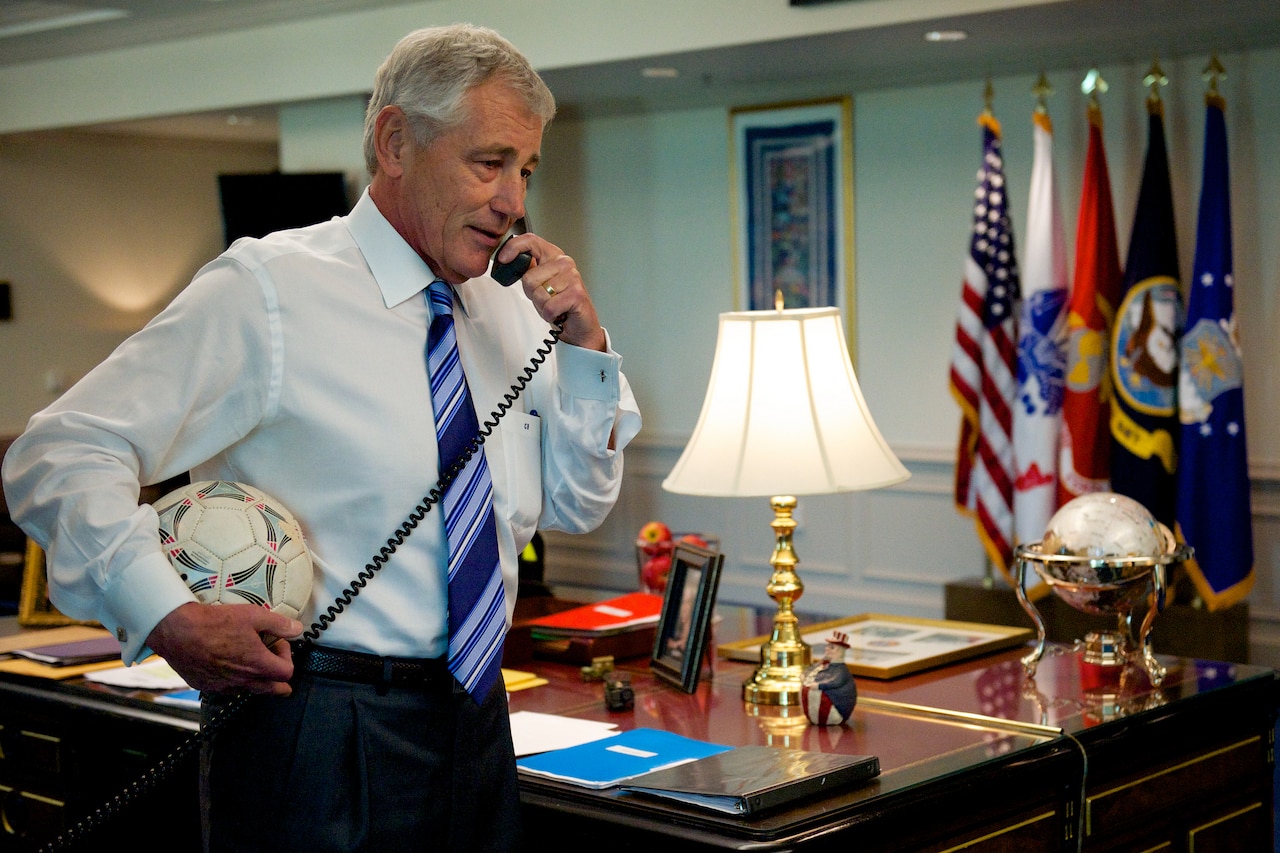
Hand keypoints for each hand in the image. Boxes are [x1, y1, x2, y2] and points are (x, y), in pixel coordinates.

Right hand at [146, 602, 303, 695]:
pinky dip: (233, 679)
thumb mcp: (253, 616)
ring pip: (248, 690)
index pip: (286, 673)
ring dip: (255, 678)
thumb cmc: (214, 622)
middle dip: (279, 680)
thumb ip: (279, 624)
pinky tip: (227, 664)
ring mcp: (222, 686)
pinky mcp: (205, 685)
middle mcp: (241, 681)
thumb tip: (297, 629)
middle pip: (272, 690)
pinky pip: (226, 688)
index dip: (287, 658)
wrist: (177, 631)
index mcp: (257, 665)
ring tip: (249, 661)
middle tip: (278, 668)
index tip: (277, 643)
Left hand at [499, 234, 606, 351]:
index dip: (513, 247)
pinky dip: (549, 315)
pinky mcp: (576, 295)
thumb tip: (506, 261)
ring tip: (553, 305)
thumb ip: (526, 269)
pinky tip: (558, 313)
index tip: (503, 259)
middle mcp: (564, 263)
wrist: (580, 324)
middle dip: (531, 294)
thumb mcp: (539, 282)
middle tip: (545, 298)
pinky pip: (549, 307)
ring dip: (542, 306)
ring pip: (538, 294)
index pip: (531, 240)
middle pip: (529, 277)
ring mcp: (572, 277)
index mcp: (553, 255)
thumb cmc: (559, 303)